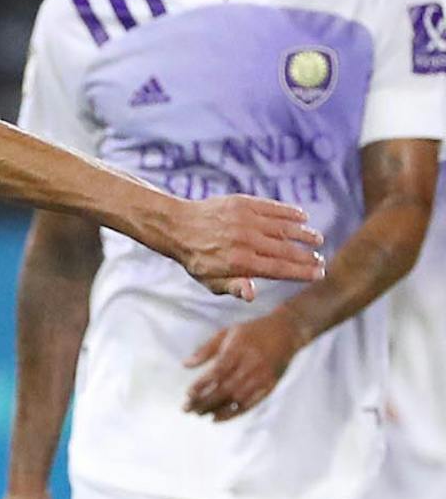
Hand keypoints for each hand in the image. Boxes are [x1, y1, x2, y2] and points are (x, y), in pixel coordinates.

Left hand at [157, 195, 322, 300]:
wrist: (179, 227)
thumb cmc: (198, 259)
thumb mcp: (210, 281)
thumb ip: (234, 287)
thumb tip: (253, 295)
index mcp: (240, 263)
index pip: (279, 269)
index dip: (301, 272)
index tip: (318, 274)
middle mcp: (246, 241)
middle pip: (285, 250)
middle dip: (306, 256)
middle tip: (320, 261)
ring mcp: (246, 220)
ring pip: (284, 227)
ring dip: (304, 233)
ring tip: (317, 240)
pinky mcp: (244, 203)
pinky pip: (274, 208)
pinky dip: (290, 213)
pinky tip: (302, 217)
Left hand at [183, 312, 302, 419]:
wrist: (287, 332)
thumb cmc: (252, 332)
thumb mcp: (227, 333)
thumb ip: (205, 349)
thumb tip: (185, 365)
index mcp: (239, 350)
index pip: (217, 372)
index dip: (202, 385)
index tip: (188, 394)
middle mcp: (251, 365)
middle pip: (225, 388)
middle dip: (204, 401)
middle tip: (186, 409)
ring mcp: (262, 377)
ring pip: (236, 399)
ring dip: (215, 409)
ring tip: (199, 414)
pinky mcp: (270, 386)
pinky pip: (250, 404)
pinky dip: (232, 413)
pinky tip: (216, 417)